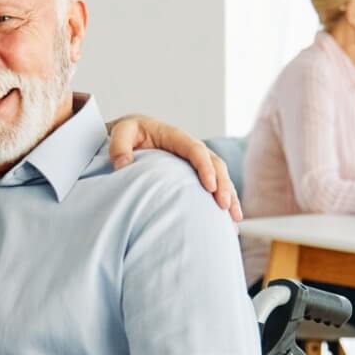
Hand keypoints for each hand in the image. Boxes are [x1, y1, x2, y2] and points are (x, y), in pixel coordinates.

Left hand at [105, 114, 241, 219]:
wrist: (128, 137)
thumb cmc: (126, 134)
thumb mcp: (119, 133)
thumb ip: (119, 146)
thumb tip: (123, 165)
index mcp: (174, 136)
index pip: (196, 150)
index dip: (205, 167)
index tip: (210, 187)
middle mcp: (189, 148)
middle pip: (214, 164)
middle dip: (223, 185)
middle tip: (224, 206)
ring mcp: (193, 162)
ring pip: (219, 176)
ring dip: (229, 196)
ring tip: (235, 218)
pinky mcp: (193, 174)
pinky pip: (213, 186)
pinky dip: (223, 201)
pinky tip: (228, 221)